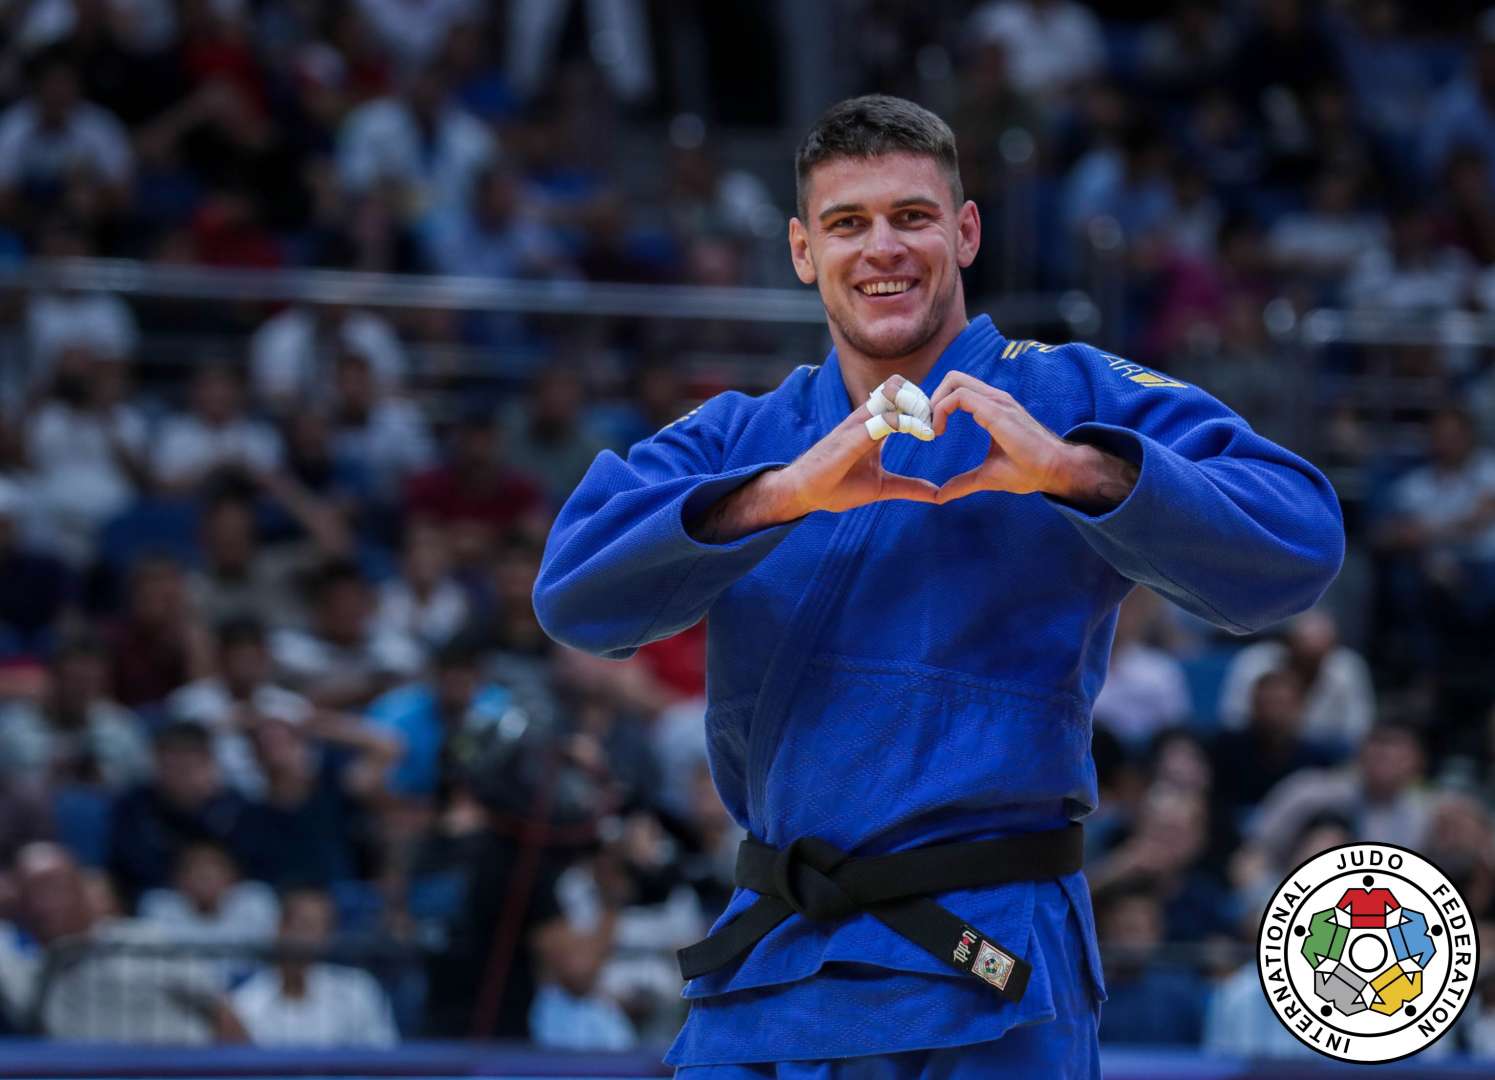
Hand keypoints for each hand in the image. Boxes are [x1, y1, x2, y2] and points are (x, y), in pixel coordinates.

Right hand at [774, 374, 939, 515]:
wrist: (803, 493)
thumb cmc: (835, 486)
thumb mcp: (881, 487)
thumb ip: (908, 487)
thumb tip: (937, 495)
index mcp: (871, 425)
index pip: (898, 395)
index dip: (921, 404)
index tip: (936, 428)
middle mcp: (865, 418)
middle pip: (897, 385)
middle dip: (922, 399)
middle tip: (936, 424)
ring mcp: (857, 424)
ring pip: (892, 393)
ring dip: (917, 405)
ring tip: (930, 429)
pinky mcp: (851, 437)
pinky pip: (882, 419)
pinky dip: (906, 422)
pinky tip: (923, 435)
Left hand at [929, 371, 1137, 510]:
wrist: (1054, 470)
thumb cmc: (1028, 469)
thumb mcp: (987, 476)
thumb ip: (963, 483)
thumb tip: (940, 496)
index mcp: (992, 407)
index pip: (957, 388)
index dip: (937, 404)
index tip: (930, 431)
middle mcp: (994, 398)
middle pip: (953, 377)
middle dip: (932, 398)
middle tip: (926, 426)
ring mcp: (996, 401)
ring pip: (954, 380)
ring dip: (934, 402)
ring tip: (932, 430)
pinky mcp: (997, 410)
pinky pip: (960, 397)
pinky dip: (941, 410)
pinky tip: (939, 432)